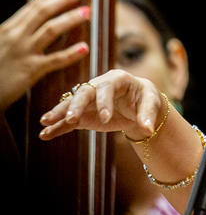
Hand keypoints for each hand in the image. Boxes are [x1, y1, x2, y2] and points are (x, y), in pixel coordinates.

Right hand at [0, 0, 90, 111]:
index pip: (32, 7)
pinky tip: (85, 48)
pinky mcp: (29, 71)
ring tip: (87, 11)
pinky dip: (70, 54)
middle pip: (42, 12)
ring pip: (51, 30)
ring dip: (70, 19)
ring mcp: (23, 52)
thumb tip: (30, 20)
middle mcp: (15, 37)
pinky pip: (54, 60)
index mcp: (8, 29)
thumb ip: (15, 32)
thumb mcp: (0, 44)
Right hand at [39, 69, 164, 139]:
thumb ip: (148, 115)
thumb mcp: (152, 103)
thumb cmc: (146, 99)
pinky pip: (69, 120)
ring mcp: (89, 101)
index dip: (105, 102)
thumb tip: (148, 129)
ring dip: (60, 113)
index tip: (105, 118)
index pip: (107, 88)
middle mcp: (99, 86)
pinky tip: (45, 134)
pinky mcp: (84, 115)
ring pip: (72, 104)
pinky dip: (58, 127)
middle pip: (84, 92)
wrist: (140, 106)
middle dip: (77, 105)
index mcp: (117, 79)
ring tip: (46, 123)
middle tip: (72, 119)